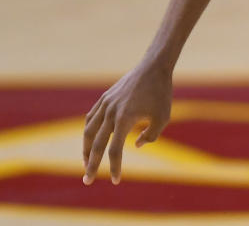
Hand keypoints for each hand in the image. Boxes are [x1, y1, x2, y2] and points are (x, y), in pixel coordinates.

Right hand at [82, 63, 172, 184]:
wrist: (153, 67)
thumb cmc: (161, 93)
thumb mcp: (163, 117)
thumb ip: (150, 136)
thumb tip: (135, 146)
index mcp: (125, 119)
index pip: (115, 150)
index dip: (115, 167)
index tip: (116, 181)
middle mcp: (111, 113)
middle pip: (95, 145)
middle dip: (91, 165)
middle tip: (88, 180)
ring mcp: (105, 104)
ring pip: (88, 131)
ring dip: (85, 149)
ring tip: (87, 162)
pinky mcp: (104, 98)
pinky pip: (91, 118)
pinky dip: (88, 131)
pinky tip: (90, 140)